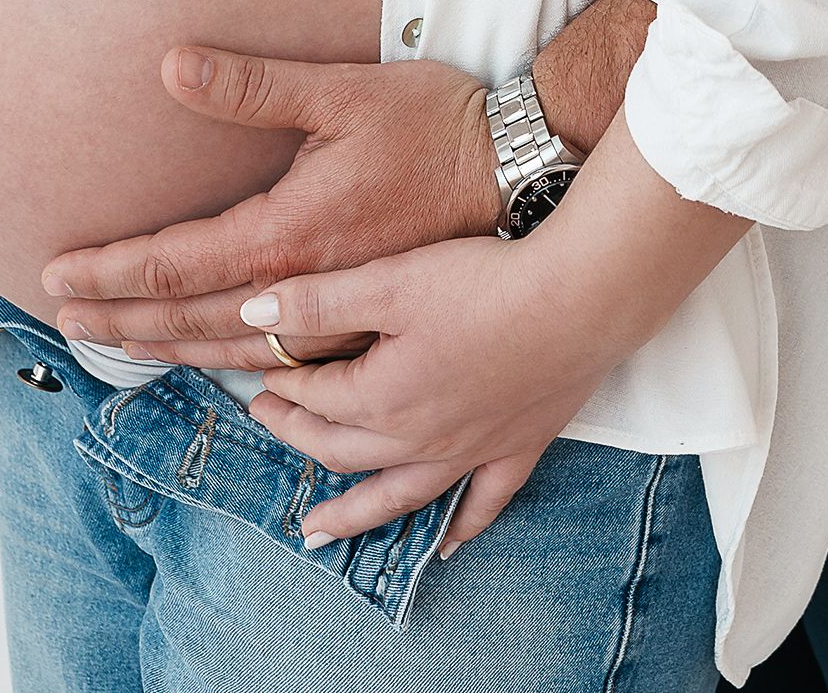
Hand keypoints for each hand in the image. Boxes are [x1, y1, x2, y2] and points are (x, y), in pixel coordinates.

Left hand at [40, 47, 503, 358]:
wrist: (520, 168)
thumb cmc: (435, 121)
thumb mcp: (341, 90)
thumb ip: (252, 86)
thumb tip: (170, 65)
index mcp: (290, 233)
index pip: (176, 265)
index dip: (111, 272)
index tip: (56, 275)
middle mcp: (307, 289)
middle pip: (193, 319)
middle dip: (123, 320)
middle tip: (65, 319)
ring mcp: (341, 319)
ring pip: (236, 353)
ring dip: (171, 349)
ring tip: (122, 346)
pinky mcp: (370, 324)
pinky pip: (285, 366)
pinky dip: (237, 369)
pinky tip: (222, 370)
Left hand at [144, 115, 749, 552]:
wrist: (578, 299)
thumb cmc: (483, 282)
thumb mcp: (391, 280)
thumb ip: (319, 300)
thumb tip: (249, 316)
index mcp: (381, 397)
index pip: (316, 397)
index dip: (285, 384)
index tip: (264, 370)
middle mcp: (419, 438)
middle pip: (343, 447)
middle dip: (300, 434)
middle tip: (272, 420)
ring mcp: (470, 450)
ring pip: (398, 494)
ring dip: (355, 514)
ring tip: (318, 534)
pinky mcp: (517, 446)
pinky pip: (482, 503)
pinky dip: (461, 527)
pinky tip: (446, 547)